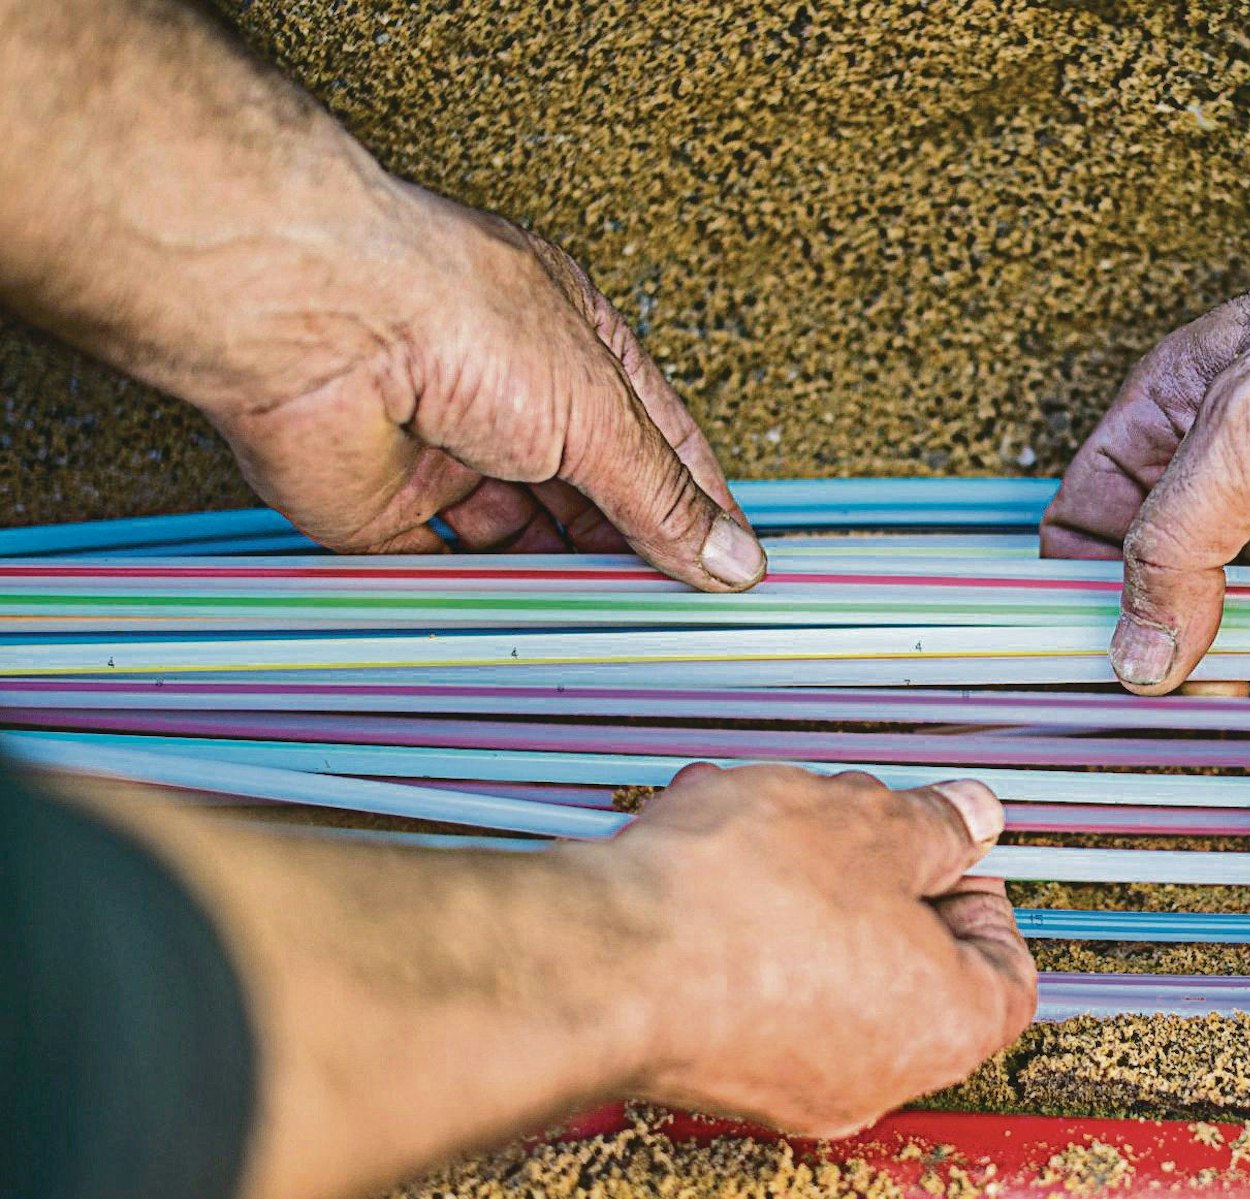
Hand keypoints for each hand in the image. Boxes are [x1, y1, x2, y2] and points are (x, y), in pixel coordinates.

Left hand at [0, 0, 762, 587]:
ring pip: (525, 542)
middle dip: (634, 554)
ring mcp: (448, 457)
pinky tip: (529, 633)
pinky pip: (447, 574)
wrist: (313, 322)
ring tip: (616, 633)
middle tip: (680, 614)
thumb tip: (728, 554)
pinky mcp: (387, 511)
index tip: (734, 570)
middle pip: (592, 499)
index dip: (698, 508)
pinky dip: (485, 605)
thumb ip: (662, 494)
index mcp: (574, 351)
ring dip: (565, 584)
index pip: (658, 444)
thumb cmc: (448, 312)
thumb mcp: (598, 408)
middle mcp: (510, 401)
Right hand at [565, 764, 1035, 1135]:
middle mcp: (872, 1078)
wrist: (598, 962)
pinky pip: (750, 985)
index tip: (947, 845)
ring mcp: (784, 1082)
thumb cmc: (742, 909)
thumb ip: (934, 824)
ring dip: (797, 884)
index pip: (1007, 972)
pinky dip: (739, 919)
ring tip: (756, 817)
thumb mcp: (868, 825)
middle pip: (908, 965)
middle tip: (846, 818)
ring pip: (820, 966)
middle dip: (874, 873)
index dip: (982, 894)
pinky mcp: (709, 1066)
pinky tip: (701, 852)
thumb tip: (965, 819)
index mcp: (946, 1027)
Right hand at [1042, 91, 1249, 693]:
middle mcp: (1226, 491)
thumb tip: (1137, 650)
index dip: (1078, 594)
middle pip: (1156, 602)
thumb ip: (1181, 535)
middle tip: (1190, 693)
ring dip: (1239, 682)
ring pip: (1233, 643)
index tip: (1092, 656)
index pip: (1084, 531)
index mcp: (1171, 427)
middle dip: (1166, 657)